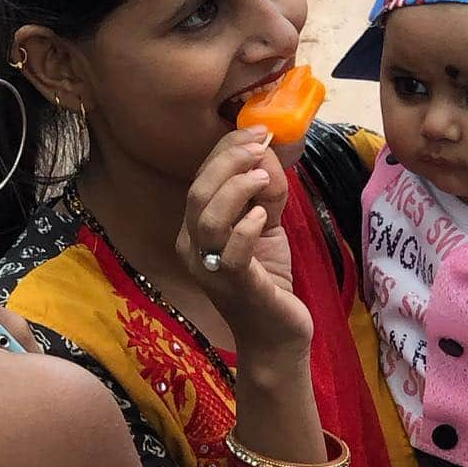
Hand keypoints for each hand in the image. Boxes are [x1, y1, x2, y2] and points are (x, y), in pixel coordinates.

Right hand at [177, 126, 312, 355]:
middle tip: (261, 144)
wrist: (276, 336)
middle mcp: (192, 248)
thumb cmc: (267, 280)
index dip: (226, 150)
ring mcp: (208, 269)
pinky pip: (229, 252)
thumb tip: (268, 152)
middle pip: (198, 192)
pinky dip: (245, 227)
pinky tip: (264, 218)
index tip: (258, 130)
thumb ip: (265, 192)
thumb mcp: (266, 226)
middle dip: (229, 160)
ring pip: (206, 218)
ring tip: (264, 178)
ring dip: (236, 189)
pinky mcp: (233, 286)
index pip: (200, 180)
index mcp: (194, 230)